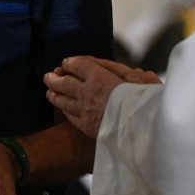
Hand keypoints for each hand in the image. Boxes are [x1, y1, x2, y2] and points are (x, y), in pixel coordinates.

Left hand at [44, 57, 158, 137]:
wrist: (140, 131)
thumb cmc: (146, 102)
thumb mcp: (143, 79)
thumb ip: (131, 75)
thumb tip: (127, 72)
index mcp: (99, 77)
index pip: (78, 65)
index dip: (71, 63)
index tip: (67, 63)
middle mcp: (87, 92)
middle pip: (64, 82)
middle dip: (55, 77)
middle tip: (48, 76)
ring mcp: (84, 110)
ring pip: (63, 100)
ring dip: (54, 94)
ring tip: (49, 91)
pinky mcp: (86, 127)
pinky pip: (70, 117)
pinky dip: (64, 110)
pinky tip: (62, 109)